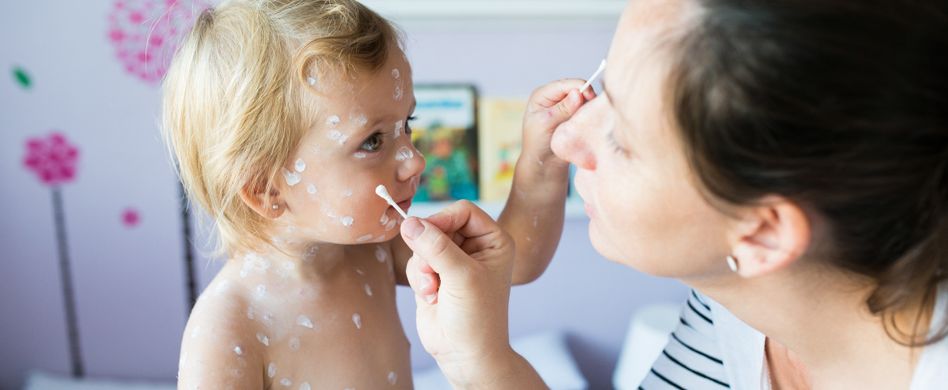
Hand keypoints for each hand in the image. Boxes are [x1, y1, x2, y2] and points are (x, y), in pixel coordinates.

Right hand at [400, 201, 517, 386]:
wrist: (466, 355)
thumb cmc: (477, 317)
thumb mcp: (461, 277)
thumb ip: (436, 246)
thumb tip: (409, 222)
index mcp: (494, 241)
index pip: (463, 211)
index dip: (443, 219)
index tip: (426, 234)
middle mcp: (474, 247)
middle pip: (439, 225)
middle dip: (430, 250)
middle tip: (433, 272)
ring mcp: (453, 261)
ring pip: (423, 244)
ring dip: (423, 267)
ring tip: (435, 289)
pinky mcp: (435, 275)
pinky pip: (416, 262)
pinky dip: (418, 278)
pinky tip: (431, 297)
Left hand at [522, 79, 596, 167]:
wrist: (544, 163)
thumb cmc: (538, 144)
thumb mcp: (546, 124)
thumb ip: (562, 109)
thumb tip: (578, 93)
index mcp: (542, 95)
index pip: (565, 84)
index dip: (580, 87)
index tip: (591, 97)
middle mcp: (554, 97)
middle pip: (576, 88)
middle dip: (585, 97)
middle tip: (590, 111)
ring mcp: (565, 106)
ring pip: (584, 99)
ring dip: (588, 106)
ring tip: (586, 119)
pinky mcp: (574, 115)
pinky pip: (586, 109)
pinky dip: (589, 114)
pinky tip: (588, 122)